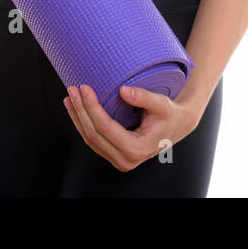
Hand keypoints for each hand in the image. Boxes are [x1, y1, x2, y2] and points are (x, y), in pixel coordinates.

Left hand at [62, 83, 201, 171]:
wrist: (177, 126)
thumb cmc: (171, 114)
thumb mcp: (162, 104)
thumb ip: (144, 97)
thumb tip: (123, 90)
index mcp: (136, 149)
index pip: (105, 127)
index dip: (92, 107)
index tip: (84, 88)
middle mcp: (125, 159)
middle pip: (93, 135)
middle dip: (80, 111)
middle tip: (72, 89)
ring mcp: (118, 160)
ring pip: (90, 140)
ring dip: (77, 118)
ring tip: (70, 98)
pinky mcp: (114, 155)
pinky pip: (94, 141)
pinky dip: (83, 124)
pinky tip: (77, 109)